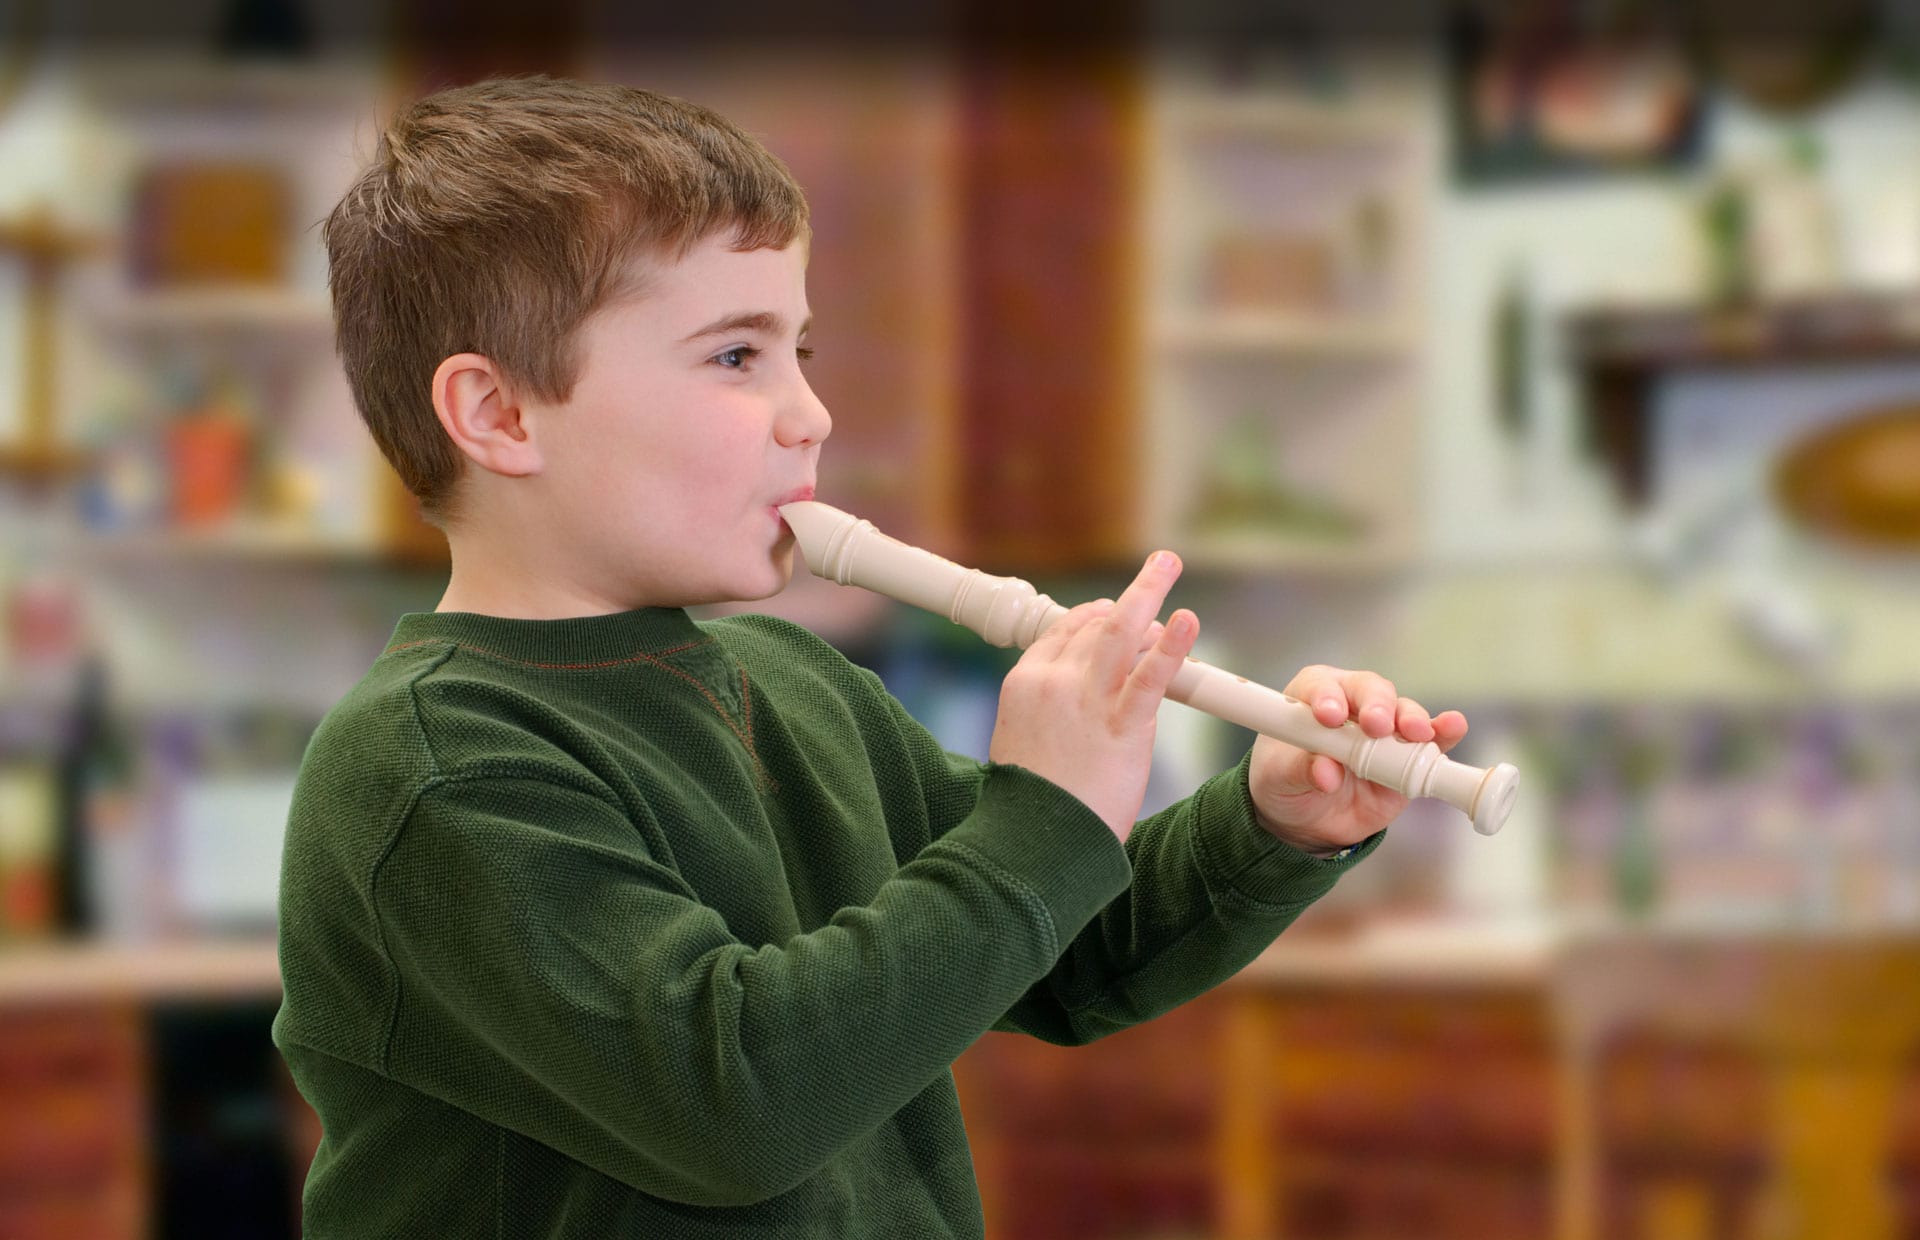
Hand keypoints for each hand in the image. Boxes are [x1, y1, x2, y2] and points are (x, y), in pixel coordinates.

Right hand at [987, 552, 1198, 842]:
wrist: (1037, 841)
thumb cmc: (1033, 805)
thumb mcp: (1022, 743)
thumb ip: (1046, 712)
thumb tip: (1070, 703)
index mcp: (1024, 683)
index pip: (1065, 630)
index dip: (1097, 615)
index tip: (1118, 610)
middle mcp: (1053, 682)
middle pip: (1097, 625)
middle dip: (1132, 600)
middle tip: (1160, 569)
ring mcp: (1087, 701)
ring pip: (1121, 633)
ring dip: (1149, 592)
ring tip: (1167, 564)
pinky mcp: (1122, 726)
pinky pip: (1150, 677)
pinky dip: (1171, 646)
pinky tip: (1187, 621)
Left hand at [1247, 665, 1468, 855]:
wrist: (1306, 820)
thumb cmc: (1285, 782)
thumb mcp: (1278, 777)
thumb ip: (1300, 769)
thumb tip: (1327, 773)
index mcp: (1313, 697)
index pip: (1322, 686)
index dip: (1327, 696)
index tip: (1328, 716)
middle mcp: (1352, 704)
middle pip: (1370, 691)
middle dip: (1376, 705)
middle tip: (1376, 726)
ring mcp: (1384, 731)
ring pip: (1402, 712)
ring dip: (1411, 719)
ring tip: (1415, 732)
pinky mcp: (1408, 757)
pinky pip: (1431, 740)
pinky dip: (1443, 732)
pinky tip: (1452, 727)